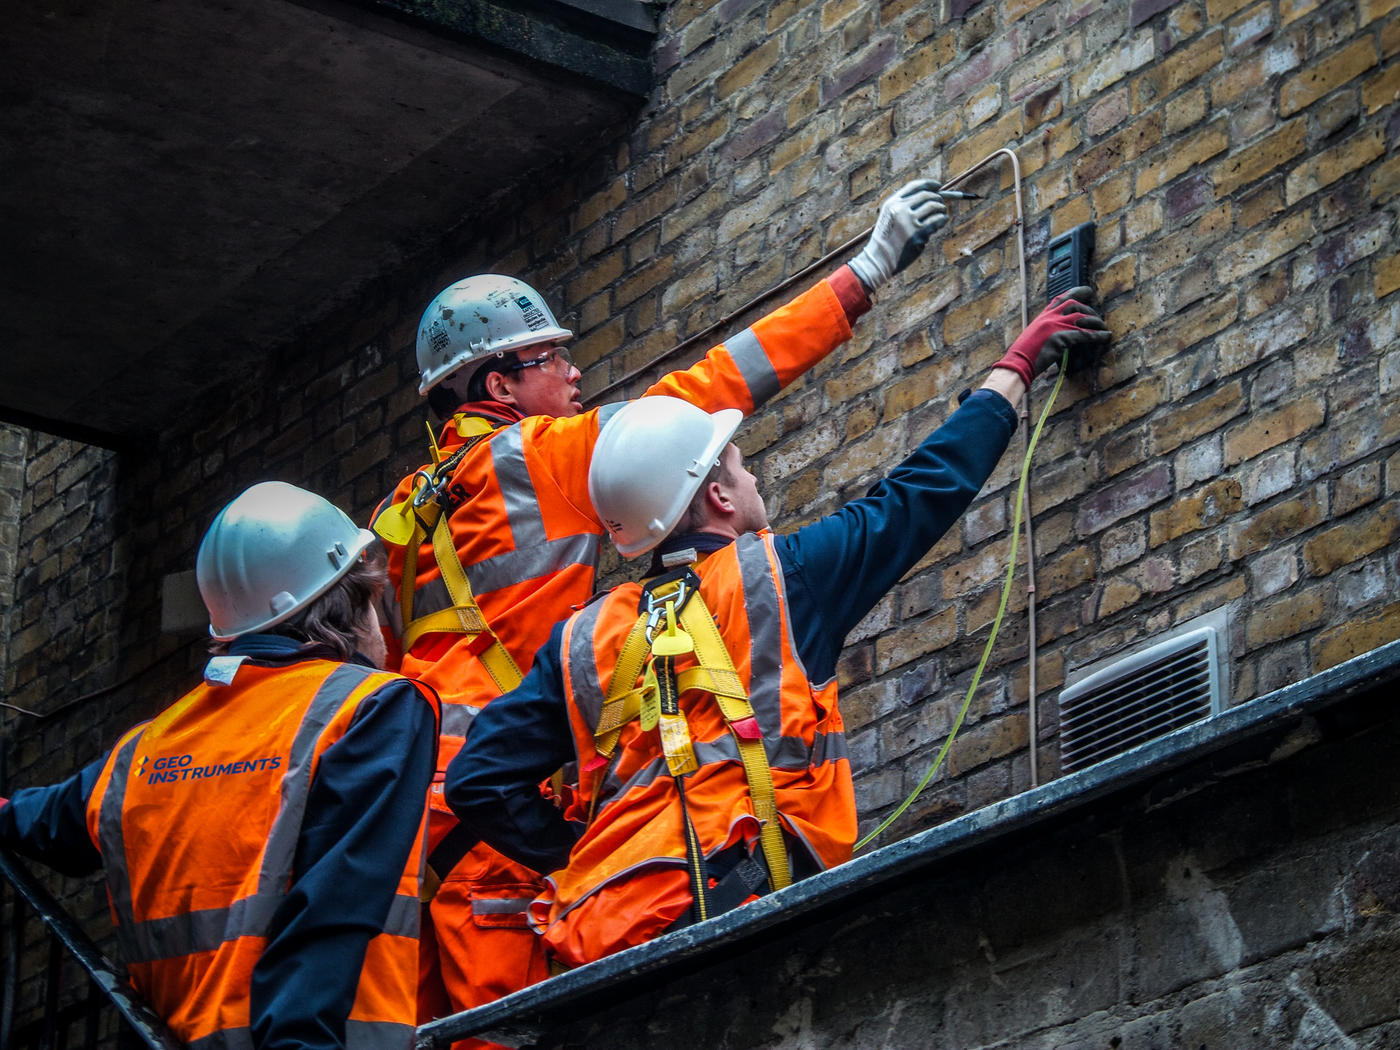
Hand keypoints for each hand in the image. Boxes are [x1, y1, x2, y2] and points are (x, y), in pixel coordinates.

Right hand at [848, 179, 949, 291]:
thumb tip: (932, 198)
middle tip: (941, 205)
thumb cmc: (888, 240)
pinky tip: (942, 222)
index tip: (938, 186)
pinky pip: (937, 221)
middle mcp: (900, 210)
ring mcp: (909, 222)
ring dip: (942, 210)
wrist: (879, 260)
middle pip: (926, 195)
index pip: (914, 186)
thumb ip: (906, 207)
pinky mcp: (917, 234)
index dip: (929, 184)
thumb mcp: (890, 218)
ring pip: (934, 206)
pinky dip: (943, 220)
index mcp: (892, 203)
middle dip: (938, 198)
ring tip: (942, 215)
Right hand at [993, 287, 1110, 385]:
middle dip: (1090, 309)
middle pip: (1075, 305)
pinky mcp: (1061, 338)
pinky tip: (1105, 336)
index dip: (1076, 292)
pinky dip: (1097, 335)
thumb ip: (1047, 330)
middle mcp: (1050, 317)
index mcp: (1043, 316)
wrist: (1017, 363)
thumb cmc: (1024, 355)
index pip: (1061, 298)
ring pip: (1083, 317)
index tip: (1087, 291)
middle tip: (1097, 318)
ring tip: (1103, 328)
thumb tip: (1057, 333)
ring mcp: (1055, 326)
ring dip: (1096, 322)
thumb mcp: (1035, 336)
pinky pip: (1085, 334)